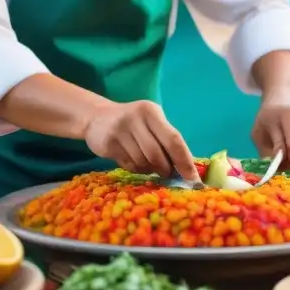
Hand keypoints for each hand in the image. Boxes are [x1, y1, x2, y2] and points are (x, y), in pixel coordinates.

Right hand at [84, 101, 198, 180]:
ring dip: (150, 170)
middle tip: (168, 174)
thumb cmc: (133, 123)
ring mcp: (120, 131)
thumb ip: (166, 139)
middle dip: (165, 169)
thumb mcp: (150, 122)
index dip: (184, 161)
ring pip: (143, 162)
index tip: (193, 178)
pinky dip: (137, 169)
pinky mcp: (108, 144)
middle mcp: (136, 118)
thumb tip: (187, 169)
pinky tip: (135, 161)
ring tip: (149, 166)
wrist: (97, 118)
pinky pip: (129, 165)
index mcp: (151, 112)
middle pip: (157, 154)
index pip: (173, 139)